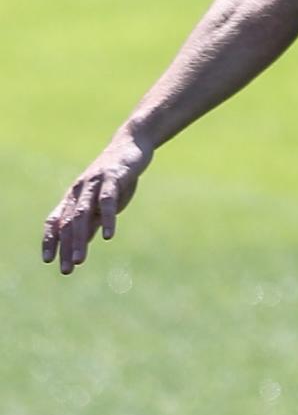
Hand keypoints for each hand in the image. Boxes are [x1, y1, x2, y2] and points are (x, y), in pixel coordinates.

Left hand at [43, 129, 152, 274]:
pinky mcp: (112, 178)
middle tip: (67, 269)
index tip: (49, 260)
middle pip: (68, 223)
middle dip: (66, 247)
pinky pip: (107, 201)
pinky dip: (106, 219)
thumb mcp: (102, 200)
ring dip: (80, 239)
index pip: (55, 221)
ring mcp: (94, 184)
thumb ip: (92, 218)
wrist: (131, 144)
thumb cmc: (116, 176)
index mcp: (74, 197)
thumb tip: (82, 241)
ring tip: (80, 260)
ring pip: (82, 215)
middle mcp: (79, 191)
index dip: (50, 240)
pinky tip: (109, 236)